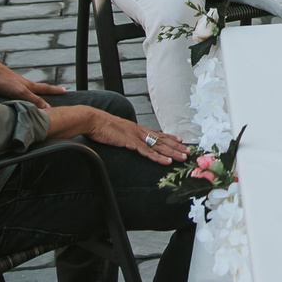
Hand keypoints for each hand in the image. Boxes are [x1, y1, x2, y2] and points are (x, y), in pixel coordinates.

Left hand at [0, 60, 64, 107]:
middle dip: (44, 92)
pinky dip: (10, 98)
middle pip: (35, 89)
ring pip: (22, 92)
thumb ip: (34, 100)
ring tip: (30, 101)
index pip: (45, 88)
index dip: (55, 90)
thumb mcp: (21, 92)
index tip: (64, 90)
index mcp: (28, 85)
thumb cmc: (3, 81)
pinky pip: (8, 94)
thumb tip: (48, 107)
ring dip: (27, 96)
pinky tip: (5, 103)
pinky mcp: (1, 86)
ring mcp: (11, 84)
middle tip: (52, 92)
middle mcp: (21, 84)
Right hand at [66, 107, 189, 164]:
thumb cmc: (101, 126)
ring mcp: (137, 136)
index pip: (157, 133)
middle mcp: (140, 131)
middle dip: (176, 146)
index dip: (169, 137)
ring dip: (172, 152)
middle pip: (162, 140)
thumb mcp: (117, 131)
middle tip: (187, 151)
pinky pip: (148, 152)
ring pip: (159, 146)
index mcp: (136, 128)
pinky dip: (159, 157)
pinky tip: (167, 161)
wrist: (93, 120)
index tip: (180, 140)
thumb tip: (127, 140)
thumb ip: (124, 135)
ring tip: (183, 156)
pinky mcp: (131, 143)